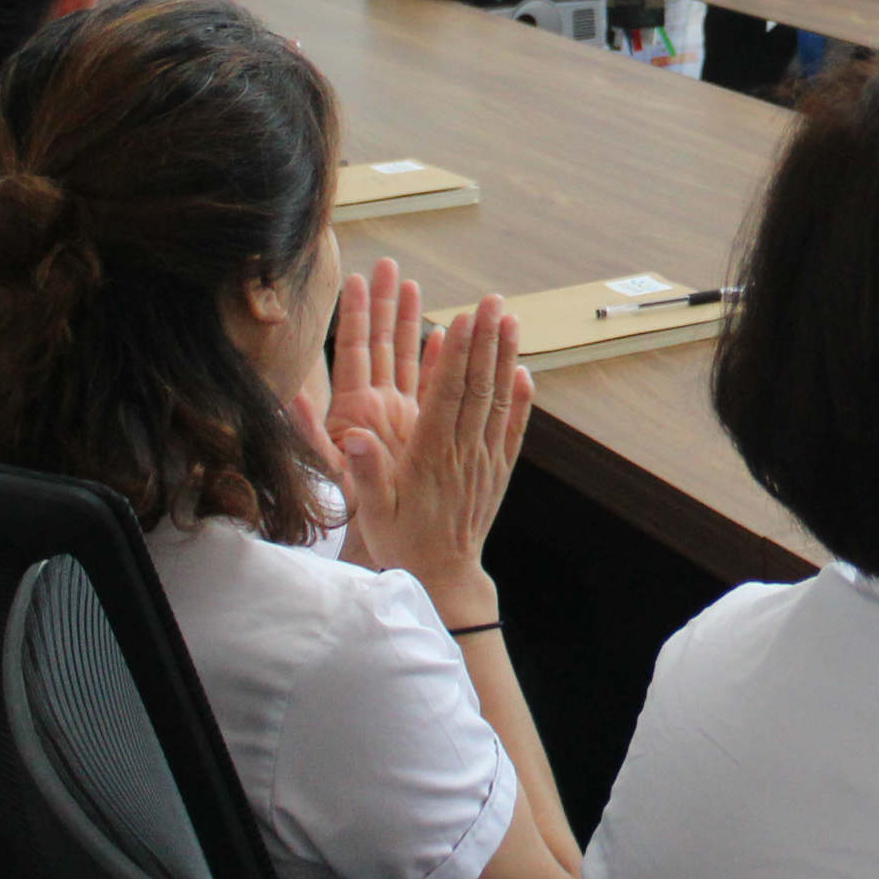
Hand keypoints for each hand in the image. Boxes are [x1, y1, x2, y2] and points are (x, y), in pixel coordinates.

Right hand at [291, 277, 532, 625]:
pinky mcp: (498, 470)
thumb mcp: (373, 512)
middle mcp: (464, 452)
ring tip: (511, 319)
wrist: (443, 577)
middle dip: (485, 340)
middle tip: (492, 300)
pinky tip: (525, 370)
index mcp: (431, 456)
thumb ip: (366, 473)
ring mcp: (485, 460)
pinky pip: (514, 428)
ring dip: (505, 357)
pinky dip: (522, 398)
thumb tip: (354, 437)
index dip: (457, 355)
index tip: (463, 318)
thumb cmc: (401, 541)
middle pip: (478, 386)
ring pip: (499, 400)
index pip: (447, 395)